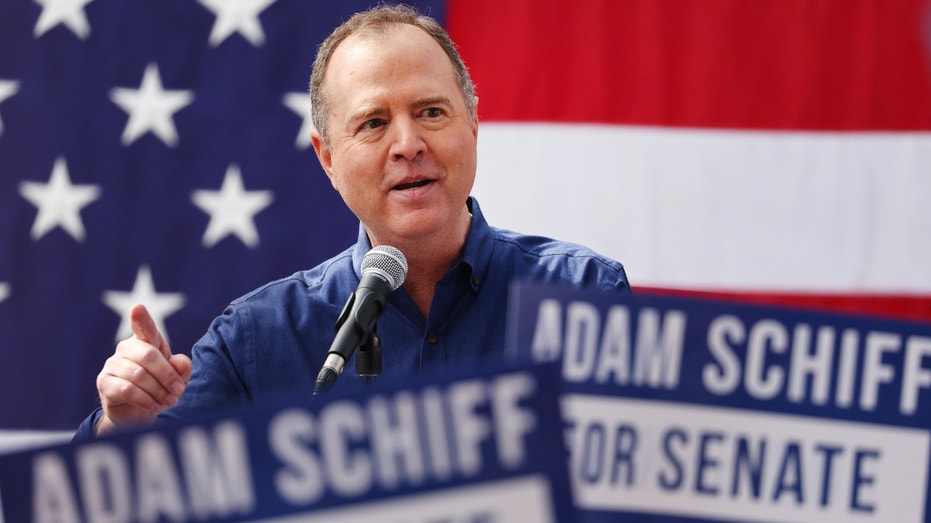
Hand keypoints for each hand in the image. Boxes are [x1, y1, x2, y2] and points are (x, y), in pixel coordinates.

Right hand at [95, 304, 191, 434]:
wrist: (139, 415)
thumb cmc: (160, 389)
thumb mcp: (178, 379)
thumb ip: (183, 368)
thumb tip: (178, 361)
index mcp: (145, 341)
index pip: (144, 327)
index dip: (141, 318)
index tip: (138, 308)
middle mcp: (126, 348)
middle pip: (149, 355)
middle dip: (168, 376)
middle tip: (178, 391)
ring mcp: (112, 364)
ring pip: (139, 375)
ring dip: (159, 391)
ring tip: (168, 401)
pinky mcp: (104, 382)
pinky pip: (127, 389)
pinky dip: (145, 400)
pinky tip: (152, 406)